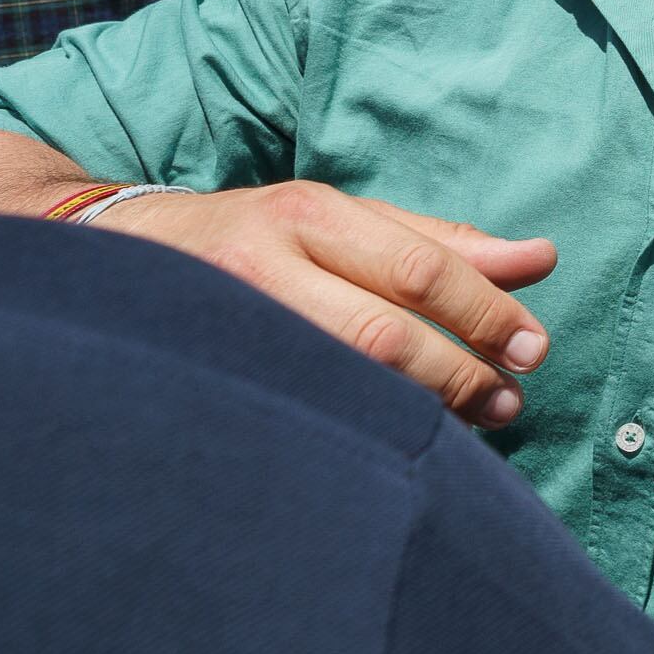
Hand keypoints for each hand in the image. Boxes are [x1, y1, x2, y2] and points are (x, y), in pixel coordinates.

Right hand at [91, 180, 554, 426]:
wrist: (113, 252)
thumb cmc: (257, 236)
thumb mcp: (344, 220)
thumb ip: (439, 242)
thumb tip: (539, 259)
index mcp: (309, 212)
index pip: (418, 268)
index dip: (485, 311)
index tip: (533, 348)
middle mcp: (265, 264)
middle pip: (383, 331)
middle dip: (459, 371)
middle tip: (509, 399)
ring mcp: (230, 326)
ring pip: (342, 377)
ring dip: (420, 407)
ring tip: (472, 424)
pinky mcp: (209, 378)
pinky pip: (302, 409)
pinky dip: (361, 426)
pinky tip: (396, 441)